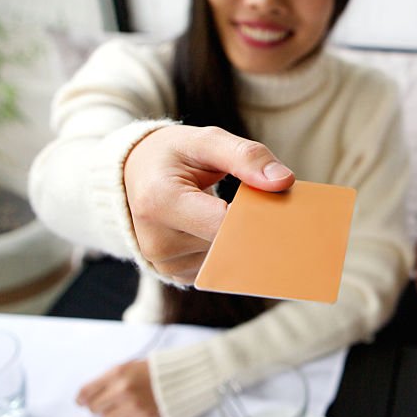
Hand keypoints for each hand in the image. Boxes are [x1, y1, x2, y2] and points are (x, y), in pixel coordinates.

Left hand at [76, 360, 159, 416]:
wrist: (184, 377)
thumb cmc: (156, 370)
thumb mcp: (130, 366)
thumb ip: (110, 378)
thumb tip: (90, 395)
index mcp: (118, 373)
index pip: (87, 391)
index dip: (81, 398)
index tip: (82, 402)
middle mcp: (122, 390)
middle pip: (94, 408)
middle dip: (99, 406)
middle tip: (108, 404)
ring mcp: (132, 406)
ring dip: (113, 416)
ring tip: (124, 409)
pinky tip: (134, 414)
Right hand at [123, 125, 294, 282]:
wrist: (132, 176)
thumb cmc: (172, 156)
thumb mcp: (206, 142)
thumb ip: (247, 157)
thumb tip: (284, 181)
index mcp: (160, 202)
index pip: (224, 224)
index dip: (256, 215)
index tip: (278, 205)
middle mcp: (157, 241)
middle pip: (228, 246)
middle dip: (254, 229)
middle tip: (270, 209)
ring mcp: (164, 264)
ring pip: (227, 260)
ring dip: (242, 241)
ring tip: (237, 214)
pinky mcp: (174, 275)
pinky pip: (217, 268)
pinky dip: (229, 251)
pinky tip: (227, 231)